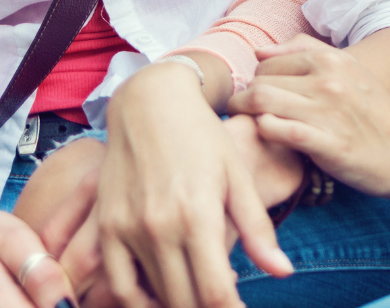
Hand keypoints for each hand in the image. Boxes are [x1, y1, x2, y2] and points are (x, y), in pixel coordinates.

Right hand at [96, 61, 291, 307]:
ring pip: (154, 297)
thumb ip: (257, 227)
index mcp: (198, 214)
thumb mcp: (237, 174)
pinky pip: (119, 286)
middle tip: (223, 301)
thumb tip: (284, 273)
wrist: (150, 103)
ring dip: (178, 303)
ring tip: (198, 296)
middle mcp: (159, 227)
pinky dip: (139, 301)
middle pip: (185, 300)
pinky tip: (161, 296)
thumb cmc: (202, 136)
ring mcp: (127, 230)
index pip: (215, 292)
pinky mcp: (105, 228)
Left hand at [227, 36, 389, 198]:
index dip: (255, 80)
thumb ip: (305, 53)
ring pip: (262, 103)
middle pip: (260, 82)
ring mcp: (327, 111)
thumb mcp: (349, 69)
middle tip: (245, 115)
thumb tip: (259, 51)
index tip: (254, 97)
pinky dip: (264, 133)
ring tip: (247, 127)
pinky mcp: (327, 144)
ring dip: (246, 116)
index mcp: (332, 60)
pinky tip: (270, 139)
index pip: (268, 62)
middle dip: (244, 99)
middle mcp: (328, 80)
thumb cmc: (374, 111)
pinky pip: (276, 130)